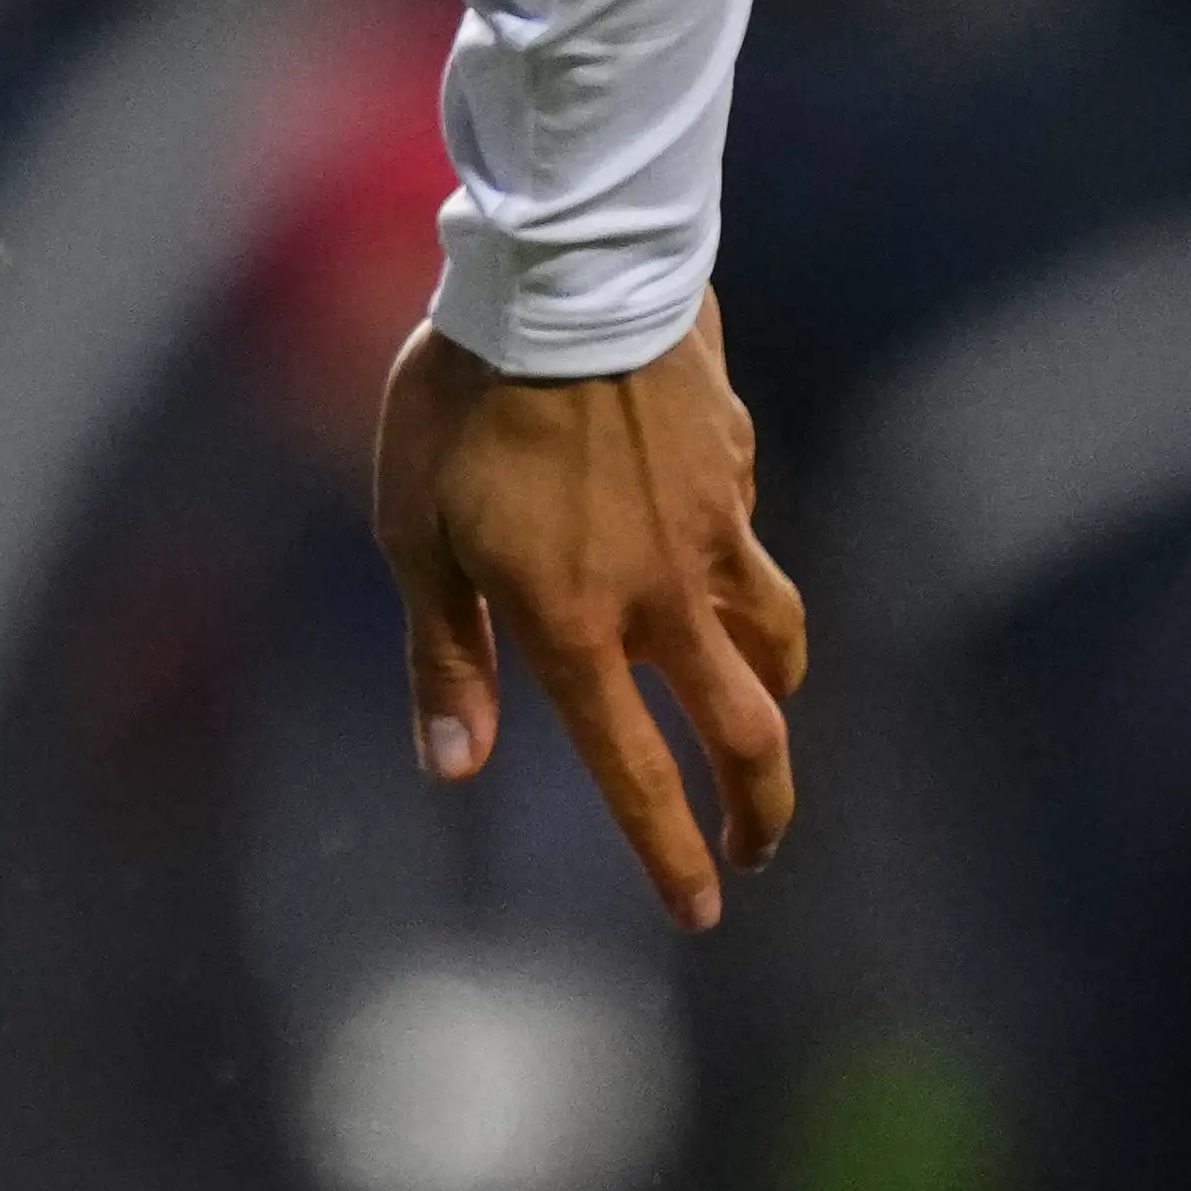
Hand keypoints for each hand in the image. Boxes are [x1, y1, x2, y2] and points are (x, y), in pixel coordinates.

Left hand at [370, 296, 808, 929]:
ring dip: (775, 696)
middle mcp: (661, 597)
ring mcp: (712, 533)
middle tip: (759, 846)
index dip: (669, 852)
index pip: (633, 771)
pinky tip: (713, 548)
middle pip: (748, 732)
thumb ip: (442, 653)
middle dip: (761, 807)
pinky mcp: (735, 470)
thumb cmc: (462, 401)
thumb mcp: (413, 529)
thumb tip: (454, 767)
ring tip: (764, 715)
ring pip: (777, 642)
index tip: (701, 910)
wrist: (564, 279)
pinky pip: (752, 539)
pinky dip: (743, 567)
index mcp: (573, 624)